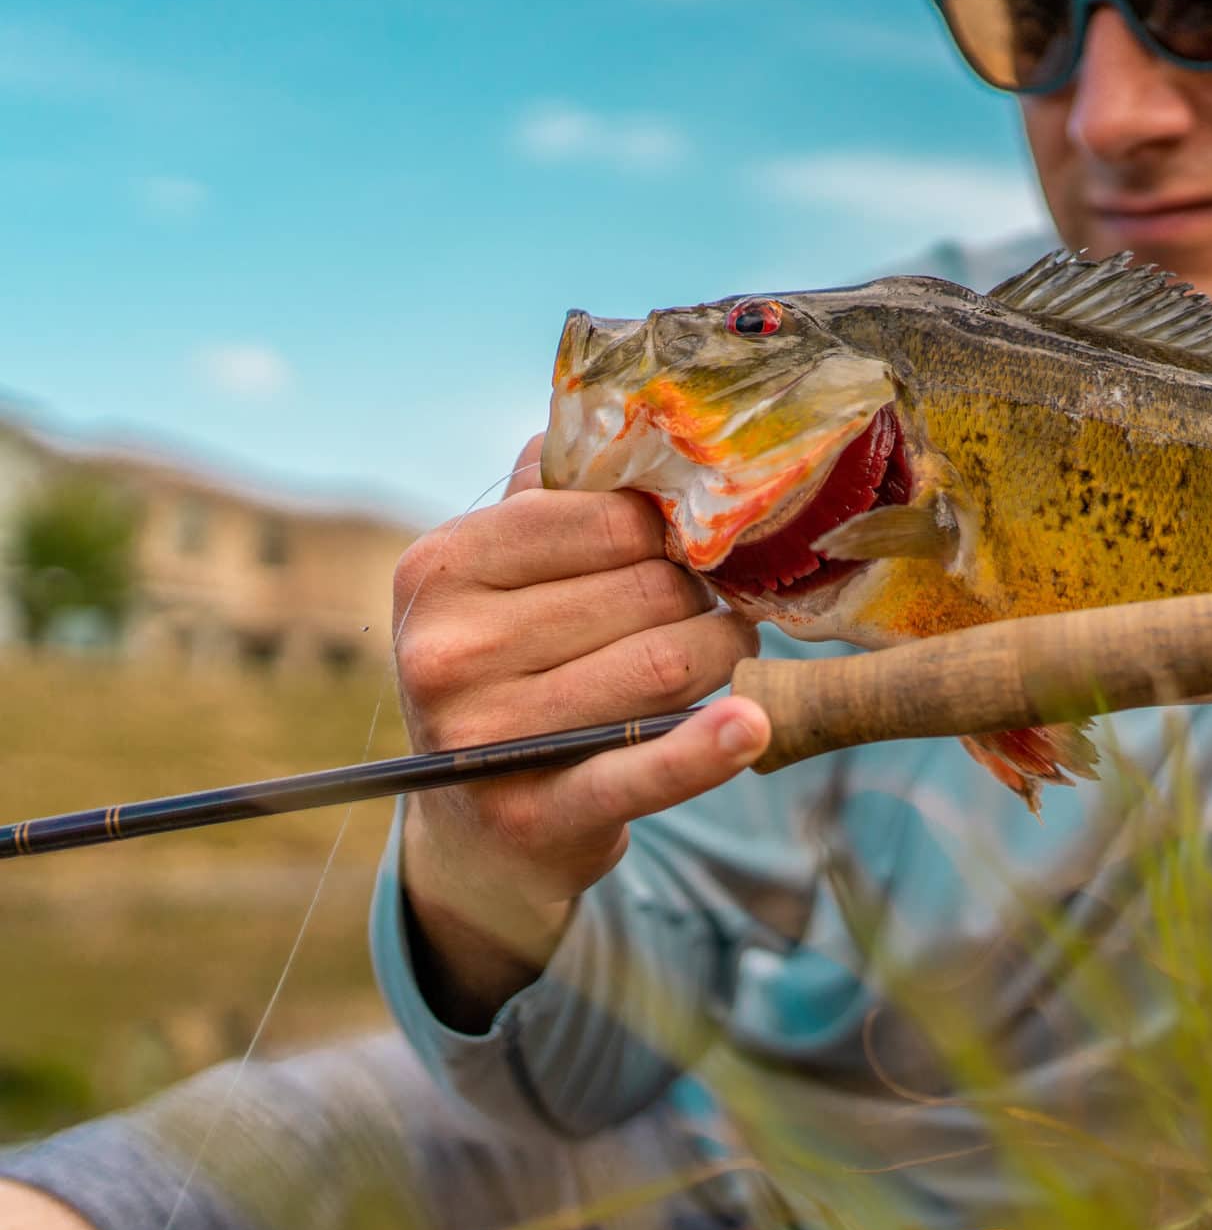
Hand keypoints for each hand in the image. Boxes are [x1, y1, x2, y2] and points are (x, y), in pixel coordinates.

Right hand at [392, 434, 766, 1029]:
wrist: (481, 826)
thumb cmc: (515, 668)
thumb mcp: (503, 577)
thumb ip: (554, 496)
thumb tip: (623, 402)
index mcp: (441, 567)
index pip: (609, 520)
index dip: (672, 532)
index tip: (689, 546)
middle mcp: (447, 649)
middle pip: (647, 594)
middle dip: (704, 598)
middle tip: (714, 610)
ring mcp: (484, 737)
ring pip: (665, 667)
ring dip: (722, 657)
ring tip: (725, 655)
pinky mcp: (535, 816)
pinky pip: (644, 769)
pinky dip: (708, 748)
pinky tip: (751, 726)